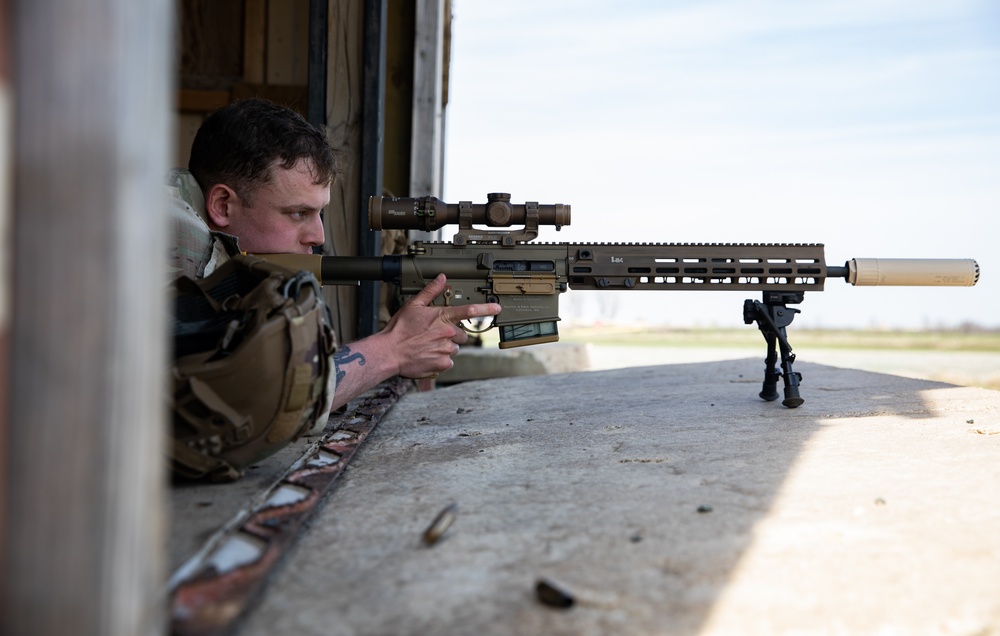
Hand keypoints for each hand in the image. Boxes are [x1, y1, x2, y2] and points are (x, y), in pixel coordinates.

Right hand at [382, 274, 501, 378]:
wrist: (389, 352)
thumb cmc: (400, 329)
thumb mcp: (413, 305)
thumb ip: (431, 291)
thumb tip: (442, 278)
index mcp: (442, 318)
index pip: (469, 310)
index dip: (486, 308)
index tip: (497, 308)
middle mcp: (448, 334)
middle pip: (462, 334)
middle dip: (453, 335)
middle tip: (435, 335)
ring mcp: (446, 350)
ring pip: (455, 348)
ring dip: (445, 347)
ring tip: (428, 346)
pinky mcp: (442, 364)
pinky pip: (448, 361)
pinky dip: (440, 359)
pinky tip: (427, 355)